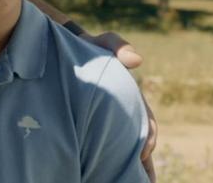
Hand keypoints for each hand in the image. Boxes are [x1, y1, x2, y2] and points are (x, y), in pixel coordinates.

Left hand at [82, 31, 156, 181]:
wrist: (63, 53)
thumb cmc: (86, 49)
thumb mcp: (102, 44)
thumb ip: (118, 45)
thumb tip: (137, 61)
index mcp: (132, 100)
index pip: (147, 123)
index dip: (149, 137)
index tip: (144, 152)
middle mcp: (124, 115)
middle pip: (140, 144)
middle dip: (144, 163)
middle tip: (142, 179)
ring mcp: (109, 125)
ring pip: (125, 152)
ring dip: (131, 170)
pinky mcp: (94, 132)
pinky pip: (105, 152)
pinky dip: (113, 167)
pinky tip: (110, 179)